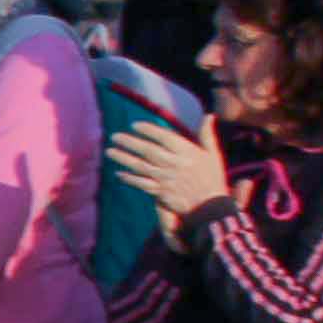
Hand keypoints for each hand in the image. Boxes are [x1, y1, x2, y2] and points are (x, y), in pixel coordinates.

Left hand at [108, 118, 230, 220]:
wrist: (211, 207)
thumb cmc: (212, 178)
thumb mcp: (213, 155)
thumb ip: (207, 134)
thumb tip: (208, 115)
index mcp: (188, 153)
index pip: (164, 137)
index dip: (148, 130)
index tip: (134, 125)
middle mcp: (175, 164)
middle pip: (148, 151)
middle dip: (130, 142)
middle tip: (114, 136)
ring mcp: (166, 179)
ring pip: (141, 166)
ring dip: (123, 158)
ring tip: (109, 151)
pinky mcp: (161, 193)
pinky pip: (142, 184)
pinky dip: (129, 179)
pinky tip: (119, 173)